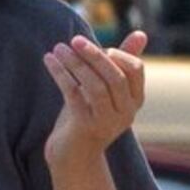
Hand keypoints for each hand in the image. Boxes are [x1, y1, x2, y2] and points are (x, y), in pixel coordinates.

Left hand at [45, 30, 149, 166]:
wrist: (73, 155)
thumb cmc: (89, 115)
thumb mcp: (105, 88)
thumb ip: (120, 63)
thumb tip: (141, 33)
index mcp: (135, 101)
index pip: (135, 69)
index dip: (116, 53)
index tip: (94, 46)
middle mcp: (126, 112)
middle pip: (115, 76)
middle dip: (94, 55)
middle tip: (74, 40)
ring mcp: (107, 121)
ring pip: (95, 86)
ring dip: (75, 63)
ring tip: (58, 48)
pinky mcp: (85, 126)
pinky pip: (73, 94)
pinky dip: (60, 74)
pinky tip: (48, 60)